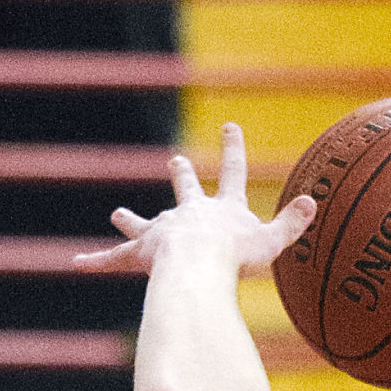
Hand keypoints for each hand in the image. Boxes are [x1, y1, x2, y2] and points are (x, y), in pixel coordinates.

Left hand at [75, 123, 315, 278]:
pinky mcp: (141, 254)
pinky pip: (115, 260)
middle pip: (185, 189)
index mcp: (221, 210)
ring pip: (145, 224)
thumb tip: (313, 201)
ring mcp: (163, 232)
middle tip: (174, 161)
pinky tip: (76, 262)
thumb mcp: (273, 241)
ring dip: (133, 220)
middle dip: (181, 174)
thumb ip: (292, 223)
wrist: (199, 265)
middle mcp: (189, 214)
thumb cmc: (237, 258)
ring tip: (118, 214)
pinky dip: (98, 261)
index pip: (232, 172)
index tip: (231, 125)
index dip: (234, 148)